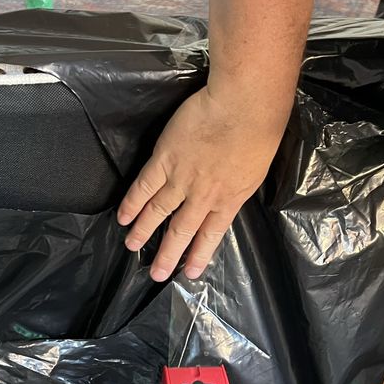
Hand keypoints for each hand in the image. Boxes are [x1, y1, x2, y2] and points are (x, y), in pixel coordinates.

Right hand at [117, 85, 286, 280]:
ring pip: (159, 212)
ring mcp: (182, 179)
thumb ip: (238, 187)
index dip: (200, 253)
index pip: (211, 233)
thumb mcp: (256, 170)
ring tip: (132, 247)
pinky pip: (144, 186)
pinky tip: (123, 217)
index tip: (190, 272)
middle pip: (182, 230)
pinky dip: (132, 203)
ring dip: (143, 231)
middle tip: (156, 274)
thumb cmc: (259, 132)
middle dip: (168, 254)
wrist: (243, 109)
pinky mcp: (164, 159)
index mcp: (229, 199)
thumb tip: (230, 193)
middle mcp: (203, 196)